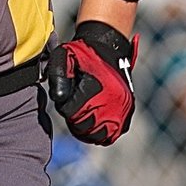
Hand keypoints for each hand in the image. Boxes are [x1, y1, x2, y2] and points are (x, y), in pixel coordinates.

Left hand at [47, 20, 137, 145]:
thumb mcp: (64, 56)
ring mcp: (122, 110)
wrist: (109, 49)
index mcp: (97, 87)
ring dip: (85, 128)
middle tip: (73, 105)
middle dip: (73, 118)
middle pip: (83, 126)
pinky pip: (109, 136)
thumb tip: (59, 99)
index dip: (63, 106)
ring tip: (81, 114)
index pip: (71, 112)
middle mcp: (113, 101)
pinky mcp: (127, 116)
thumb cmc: (83, 55)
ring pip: (96, 135)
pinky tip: (92, 122)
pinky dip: (99, 133)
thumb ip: (58, 76)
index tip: (65, 96)